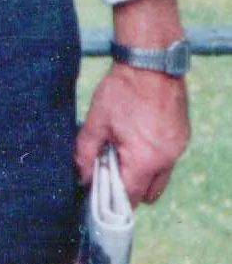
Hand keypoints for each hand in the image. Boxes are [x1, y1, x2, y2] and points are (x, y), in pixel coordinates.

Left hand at [75, 62, 188, 205]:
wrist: (151, 63)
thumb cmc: (122, 90)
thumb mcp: (97, 120)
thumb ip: (85, 152)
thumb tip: (82, 177)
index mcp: (144, 160)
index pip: (129, 198)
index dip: (111, 200)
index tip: (97, 195)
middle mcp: (167, 160)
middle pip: (148, 193)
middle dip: (128, 190)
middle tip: (108, 173)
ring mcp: (178, 149)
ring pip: (160, 178)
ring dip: (142, 174)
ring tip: (121, 153)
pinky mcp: (182, 138)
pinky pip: (167, 160)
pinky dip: (152, 158)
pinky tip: (136, 139)